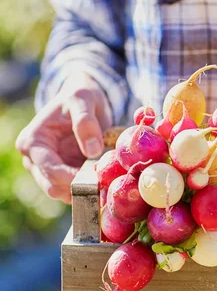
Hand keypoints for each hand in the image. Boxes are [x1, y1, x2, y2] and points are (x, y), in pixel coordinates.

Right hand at [15, 73, 111, 203]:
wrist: (84, 100)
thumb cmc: (80, 96)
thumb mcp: (83, 99)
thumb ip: (85, 122)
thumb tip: (93, 151)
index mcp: (33, 141)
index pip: (49, 169)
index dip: (72, 178)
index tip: (97, 178)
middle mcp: (34, 160)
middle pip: (53, 187)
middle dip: (80, 189)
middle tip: (105, 186)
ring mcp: (48, 170)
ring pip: (64, 193)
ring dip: (86, 192)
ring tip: (108, 183)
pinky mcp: (64, 175)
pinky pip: (75, 190)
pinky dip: (90, 190)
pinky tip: (106, 183)